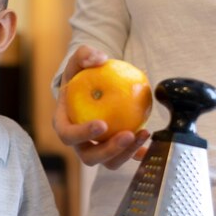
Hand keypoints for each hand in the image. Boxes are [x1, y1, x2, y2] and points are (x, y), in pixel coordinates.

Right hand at [53, 45, 148, 168]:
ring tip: (143, 134)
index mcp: (64, 125)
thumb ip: (85, 54)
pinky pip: (127, 156)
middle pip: (89, 156)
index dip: (82, 134)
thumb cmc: (82, 75)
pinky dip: (139, 154)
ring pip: (109, 161)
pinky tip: (152, 145)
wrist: (92, 87)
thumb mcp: (79, 60)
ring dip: (126, 153)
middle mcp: (78, 142)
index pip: (68, 135)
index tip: (102, 124)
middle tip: (127, 134)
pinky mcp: (114, 150)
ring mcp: (96, 148)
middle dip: (109, 150)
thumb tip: (99, 58)